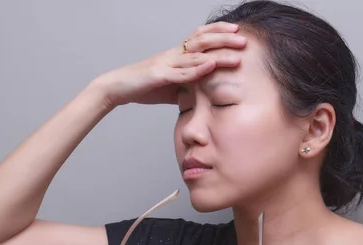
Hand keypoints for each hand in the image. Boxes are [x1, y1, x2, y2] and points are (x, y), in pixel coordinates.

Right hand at [91, 21, 247, 107]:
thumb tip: (203, 94)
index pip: (200, 36)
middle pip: (202, 41)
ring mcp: (166, 64)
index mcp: (175, 54)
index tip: (237, 32)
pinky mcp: (158, 76)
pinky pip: (181, 72)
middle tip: (245, 40)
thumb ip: (186, 85)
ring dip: (218, 55)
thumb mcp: (169, 86)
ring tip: (236, 55)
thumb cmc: (142, 87)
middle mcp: (173, 55)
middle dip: (225, 39)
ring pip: (196, 55)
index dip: (218, 31)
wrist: (117, 88)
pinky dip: (197, 69)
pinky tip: (210, 66)